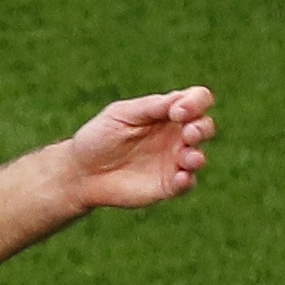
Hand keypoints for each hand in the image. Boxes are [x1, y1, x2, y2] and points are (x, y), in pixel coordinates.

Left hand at [64, 86, 215, 209]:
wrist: (80, 172)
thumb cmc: (98, 137)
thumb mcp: (120, 115)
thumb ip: (150, 107)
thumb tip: (180, 99)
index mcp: (167, 113)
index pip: (197, 100)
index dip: (196, 102)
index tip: (177, 111)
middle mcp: (176, 136)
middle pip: (204, 127)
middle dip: (201, 128)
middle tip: (188, 133)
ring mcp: (173, 161)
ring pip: (198, 156)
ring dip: (197, 156)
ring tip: (188, 157)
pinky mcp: (167, 185)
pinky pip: (186, 184)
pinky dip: (186, 180)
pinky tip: (180, 177)